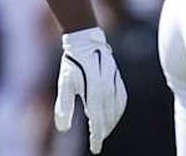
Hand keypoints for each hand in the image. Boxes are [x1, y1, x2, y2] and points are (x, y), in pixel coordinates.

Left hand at [54, 27, 126, 153]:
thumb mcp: (64, 84)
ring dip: (111, 123)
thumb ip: (64, 106)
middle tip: (97, 141)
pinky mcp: (119, 79)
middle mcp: (108, 89)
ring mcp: (115, 84)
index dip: (96, 137)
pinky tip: (113, 115)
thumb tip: (62, 129)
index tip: (95, 149)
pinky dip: (118, 111)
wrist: (85, 41)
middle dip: (103, 131)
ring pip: (117, 111)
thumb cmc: (72, 63)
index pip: (97, 121)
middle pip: (108, 118)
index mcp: (94, 92)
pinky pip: (122, 100)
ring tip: (103, 131)